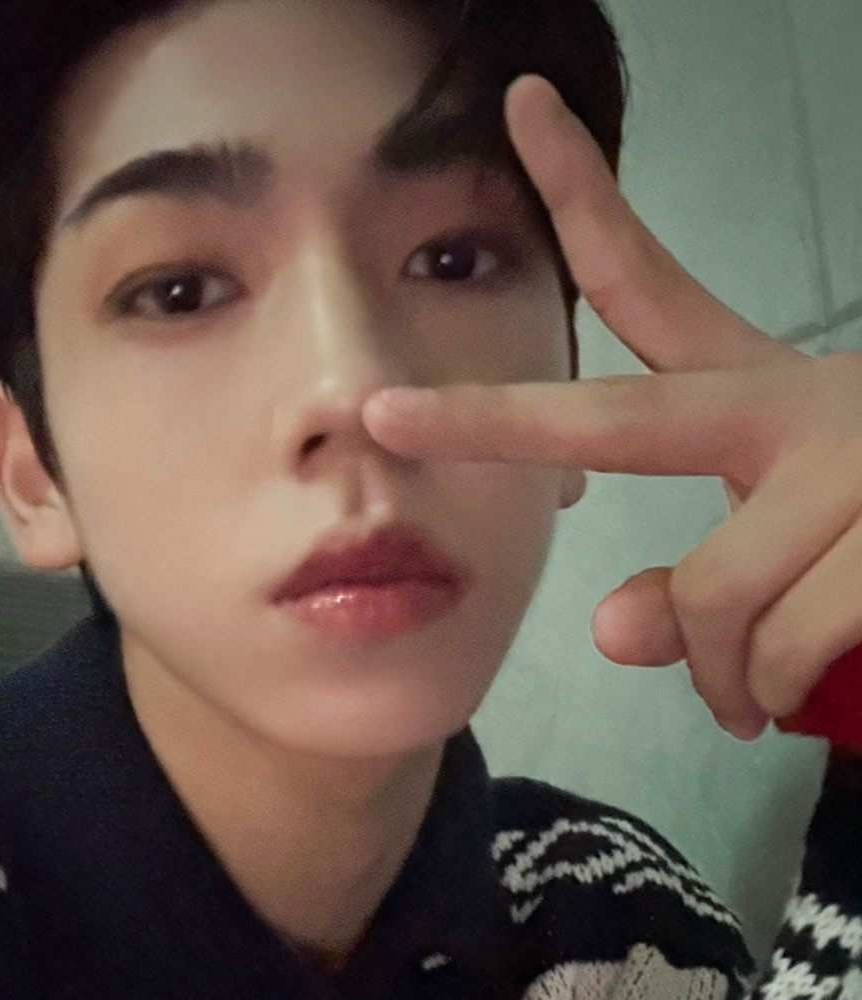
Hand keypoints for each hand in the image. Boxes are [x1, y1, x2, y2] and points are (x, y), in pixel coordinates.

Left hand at [362, 74, 861, 743]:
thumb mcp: (789, 556)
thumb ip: (696, 589)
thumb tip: (612, 627)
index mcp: (762, 394)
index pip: (654, 285)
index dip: (581, 196)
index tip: (519, 105)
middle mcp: (800, 405)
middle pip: (620, 421)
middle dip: (489, 418)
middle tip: (379, 415)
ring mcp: (851, 462)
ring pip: (714, 595)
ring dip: (721, 678)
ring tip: (745, 698)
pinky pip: (783, 648)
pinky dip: (773, 695)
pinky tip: (791, 696)